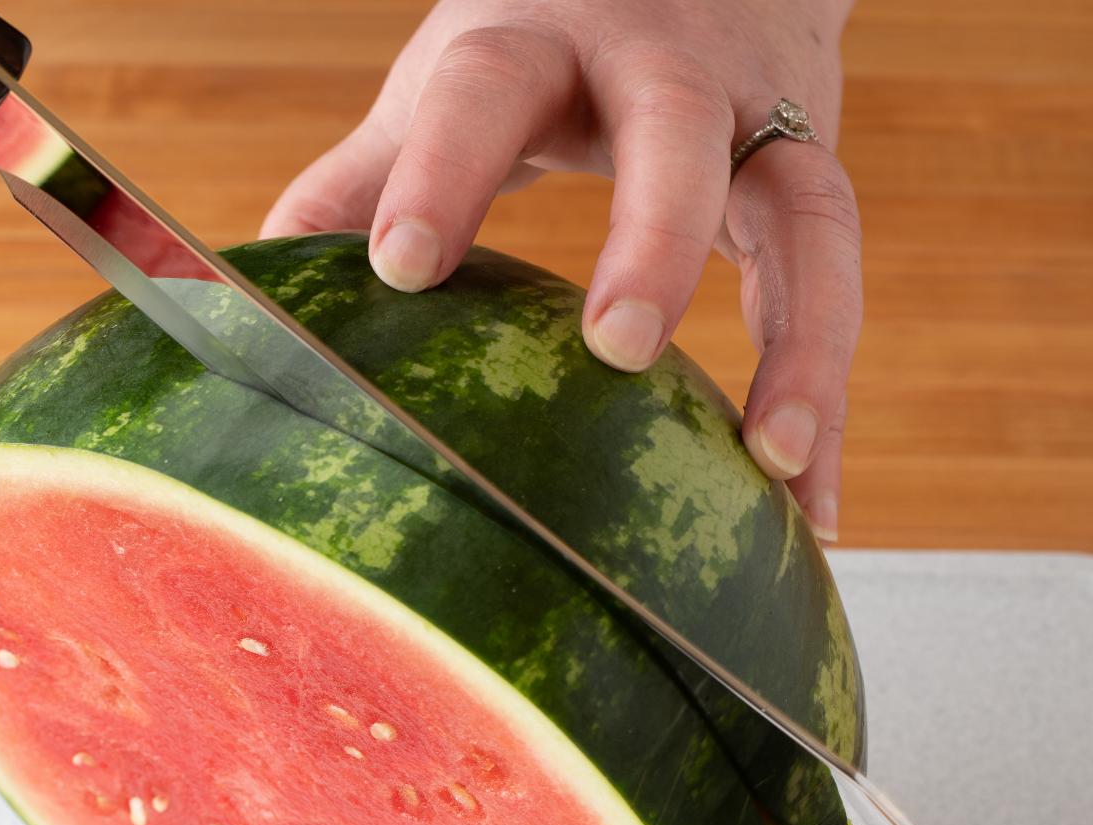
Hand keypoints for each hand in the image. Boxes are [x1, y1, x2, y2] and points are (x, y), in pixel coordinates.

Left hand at [263, 0, 860, 537]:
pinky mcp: (813, 164)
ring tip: (773, 461)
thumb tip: (256, 283)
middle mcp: (659, 65)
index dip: (442, 171)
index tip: (399, 268)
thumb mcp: (455, 78)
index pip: (483, 90)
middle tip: (620, 346)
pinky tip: (810, 510)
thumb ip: (371, 170)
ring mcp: (752, 114)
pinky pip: (835, 277)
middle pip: (674, 131)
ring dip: (801, 337)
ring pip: (804, 207)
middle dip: (653, 234)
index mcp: (534, 43)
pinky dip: (825, 393)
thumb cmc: (546, 38)